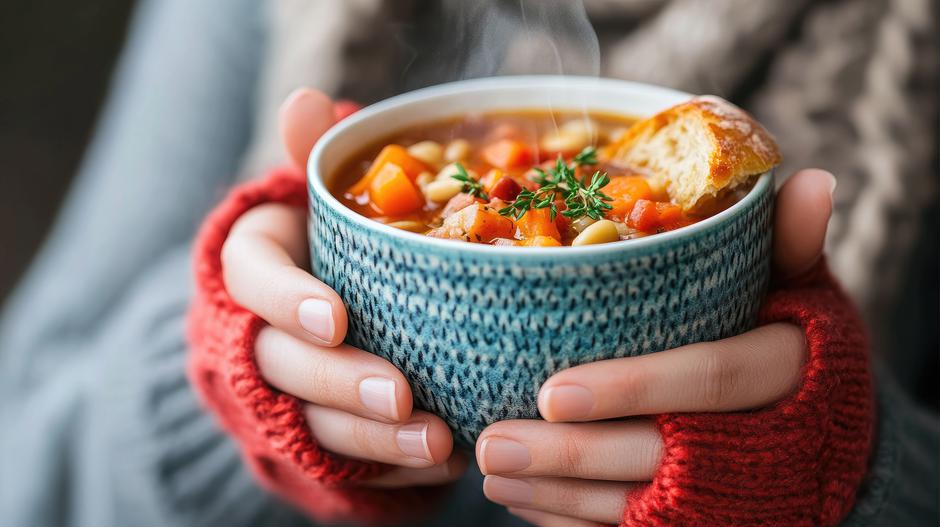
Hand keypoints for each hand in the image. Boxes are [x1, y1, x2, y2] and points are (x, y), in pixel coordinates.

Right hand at [221, 88, 464, 487]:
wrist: (314, 317)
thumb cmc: (330, 249)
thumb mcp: (319, 198)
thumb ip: (314, 158)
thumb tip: (308, 101)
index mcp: (253, 268)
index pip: (250, 279)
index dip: (288, 299)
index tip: (337, 317)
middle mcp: (253, 334)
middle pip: (280, 364)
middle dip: (340, 382)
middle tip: (403, 395)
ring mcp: (277, 396)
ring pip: (311, 423)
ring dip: (373, 440)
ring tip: (439, 443)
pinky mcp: (309, 440)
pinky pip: (341, 464)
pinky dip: (389, 468)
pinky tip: (441, 463)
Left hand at [477, 169, 836, 525]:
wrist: (826, 437)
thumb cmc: (794, 345)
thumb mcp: (803, 291)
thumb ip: (792, 244)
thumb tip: (815, 179)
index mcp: (784, 370)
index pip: (710, 379)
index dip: (634, 387)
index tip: (552, 392)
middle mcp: (757, 439)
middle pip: (657, 453)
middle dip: (571, 455)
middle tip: (493, 445)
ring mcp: (725, 490)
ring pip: (635, 503)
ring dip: (556, 491)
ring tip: (489, 472)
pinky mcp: (697, 519)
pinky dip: (573, 518)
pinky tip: (521, 501)